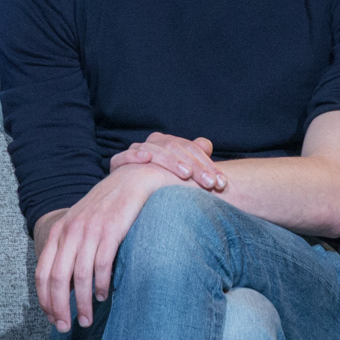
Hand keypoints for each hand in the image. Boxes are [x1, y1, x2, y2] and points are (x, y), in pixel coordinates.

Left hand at [32, 166, 183, 331]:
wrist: (132, 179)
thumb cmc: (107, 208)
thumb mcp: (81, 225)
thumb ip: (71, 250)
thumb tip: (65, 287)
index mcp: (59, 232)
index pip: (42, 273)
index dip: (45, 300)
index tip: (53, 319)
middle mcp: (70, 231)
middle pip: (56, 278)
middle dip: (59, 308)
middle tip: (66, 327)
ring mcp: (90, 230)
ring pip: (79, 276)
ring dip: (81, 303)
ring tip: (86, 320)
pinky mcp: (111, 230)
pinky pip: (101, 264)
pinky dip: (100, 285)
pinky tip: (102, 296)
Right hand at [108, 132, 225, 190]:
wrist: (128, 195)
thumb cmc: (161, 186)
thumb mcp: (182, 177)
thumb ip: (196, 161)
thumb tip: (207, 145)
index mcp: (170, 144)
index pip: (191, 148)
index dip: (207, 164)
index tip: (221, 183)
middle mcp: (153, 144)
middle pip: (176, 148)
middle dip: (195, 166)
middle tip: (210, 183)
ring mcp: (135, 151)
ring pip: (154, 149)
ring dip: (171, 161)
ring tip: (186, 174)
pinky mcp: (117, 162)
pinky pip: (124, 156)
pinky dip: (135, 155)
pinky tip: (146, 158)